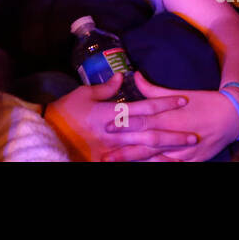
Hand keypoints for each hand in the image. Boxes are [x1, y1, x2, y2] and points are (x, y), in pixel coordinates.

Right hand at [43, 74, 194, 161]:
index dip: (163, 103)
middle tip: (193, 135)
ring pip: (144, 151)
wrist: (45, 136)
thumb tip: (123, 76)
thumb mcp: (83, 94)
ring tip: (184, 150)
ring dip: (166, 150)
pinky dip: (147, 162)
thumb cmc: (64, 112)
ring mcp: (111, 150)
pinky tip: (162, 162)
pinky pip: (130, 162)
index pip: (143, 107)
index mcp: (110, 113)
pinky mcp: (106, 161)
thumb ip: (105, 88)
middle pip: (149, 133)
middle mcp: (114, 132)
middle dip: (172, 134)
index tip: (182, 100)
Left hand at [98, 75, 238, 161]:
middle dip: (124, 148)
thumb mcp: (177, 93)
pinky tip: (143, 167)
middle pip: (145, 142)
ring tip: (116, 162)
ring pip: (155, 157)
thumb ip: (153, 89)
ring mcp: (183, 150)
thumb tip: (134, 76)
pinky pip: (171, 165)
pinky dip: (157, 166)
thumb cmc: (203, 101)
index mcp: (169, 115)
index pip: (141, 120)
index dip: (124, 123)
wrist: (232, 116)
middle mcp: (174, 133)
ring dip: (136, 160)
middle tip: (105, 152)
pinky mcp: (191, 161)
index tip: (106, 126)